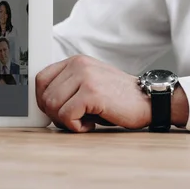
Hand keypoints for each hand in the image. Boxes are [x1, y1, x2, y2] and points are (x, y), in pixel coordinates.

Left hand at [36, 55, 150, 132]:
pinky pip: (67, 116)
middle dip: (55, 114)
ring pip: (53, 106)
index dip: (43, 100)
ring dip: (66, 121)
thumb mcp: (89, 83)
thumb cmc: (118, 98)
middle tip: (74, 119)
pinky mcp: (91, 93)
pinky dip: (76, 127)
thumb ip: (67, 87)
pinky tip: (91, 124)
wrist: (148, 101)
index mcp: (75, 61)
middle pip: (45, 95)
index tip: (55, 111)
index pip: (41, 79)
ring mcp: (85, 77)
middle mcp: (78, 65)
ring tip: (85, 120)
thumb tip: (43, 104)